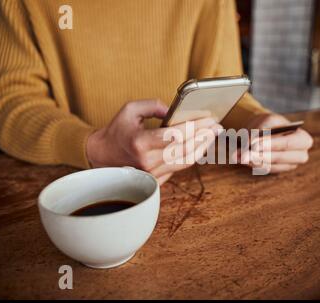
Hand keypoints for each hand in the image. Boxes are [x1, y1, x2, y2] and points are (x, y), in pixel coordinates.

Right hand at [86, 100, 221, 184]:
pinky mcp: (155, 180)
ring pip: (185, 161)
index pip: (174, 135)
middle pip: (184, 149)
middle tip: (217, 126)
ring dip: (202, 148)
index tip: (208, 119)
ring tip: (212, 135)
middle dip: (204, 136)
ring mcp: (151, 173)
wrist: (102, 156)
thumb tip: (174, 110)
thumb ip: (152, 105)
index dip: (194, 127)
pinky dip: (192, 157)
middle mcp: (146, 161)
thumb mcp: (130, 110)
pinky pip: (179, 168)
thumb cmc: (118, 130)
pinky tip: (200, 146)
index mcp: (139, 142)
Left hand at [240, 113, 312, 172]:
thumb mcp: (267, 120)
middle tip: (244, 154)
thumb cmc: (270, 124)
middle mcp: (299, 155)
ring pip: (270, 166)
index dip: (271, 145)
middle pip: (280, 158)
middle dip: (260, 156)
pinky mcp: (277, 170)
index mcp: (303, 139)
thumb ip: (261, 130)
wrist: (264, 129)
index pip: (289, 144)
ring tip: (238, 155)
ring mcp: (289, 166)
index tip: (255, 145)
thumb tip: (251, 145)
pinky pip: (264, 170)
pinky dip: (251, 163)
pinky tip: (240, 159)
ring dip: (252, 161)